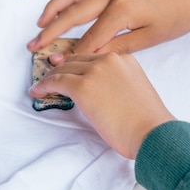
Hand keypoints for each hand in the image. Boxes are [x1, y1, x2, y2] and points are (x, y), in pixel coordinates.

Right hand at [27, 0, 189, 62]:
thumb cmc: (178, 16)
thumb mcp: (150, 37)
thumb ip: (118, 47)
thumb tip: (91, 58)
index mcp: (122, 11)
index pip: (89, 38)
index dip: (72, 55)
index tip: (56, 68)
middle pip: (73, 14)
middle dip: (51, 31)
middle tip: (33, 46)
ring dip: (53, 9)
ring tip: (38, 24)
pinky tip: (61, 9)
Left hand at [29, 52, 174, 158]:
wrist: (152, 133)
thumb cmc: (148, 122)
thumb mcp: (136, 91)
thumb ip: (118, 84)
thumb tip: (100, 94)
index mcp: (124, 59)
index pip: (93, 57)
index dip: (76, 64)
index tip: (66, 68)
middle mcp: (109, 60)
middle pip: (76, 60)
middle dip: (61, 68)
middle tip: (50, 76)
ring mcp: (95, 71)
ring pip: (63, 69)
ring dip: (50, 78)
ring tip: (41, 86)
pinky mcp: (83, 87)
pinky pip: (56, 82)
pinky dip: (44, 86)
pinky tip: (37, 91)